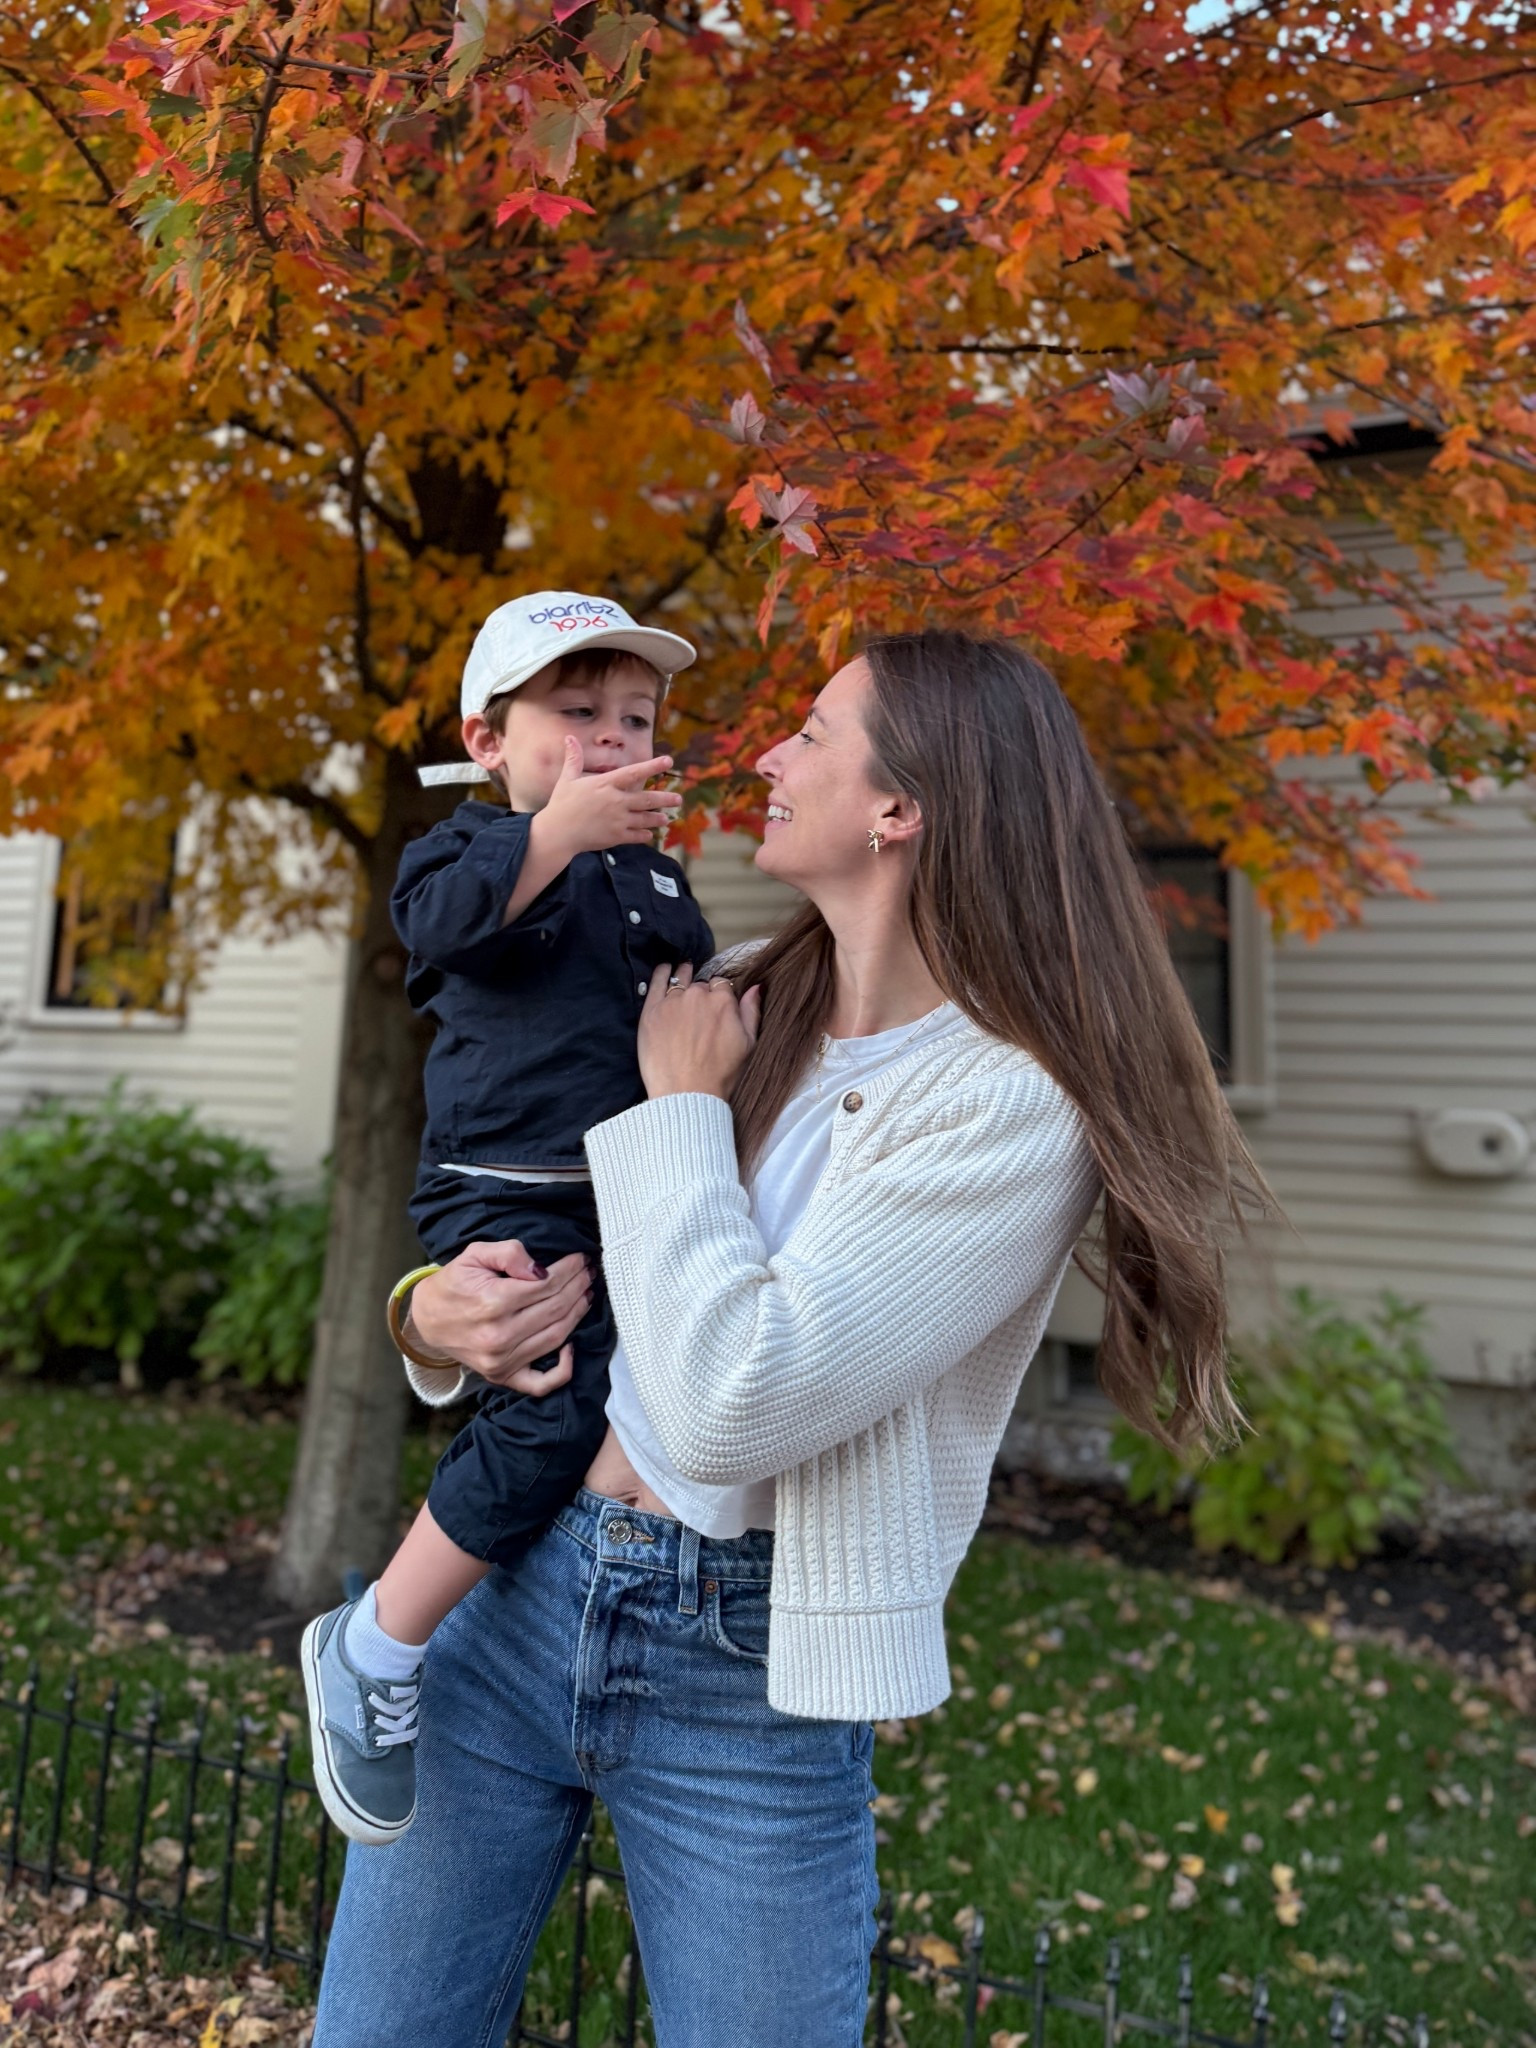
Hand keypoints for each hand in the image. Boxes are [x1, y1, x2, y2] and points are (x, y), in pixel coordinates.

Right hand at [408, 1242, 591, 1393]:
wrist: (428, 1319)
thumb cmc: (455, 1283)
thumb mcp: (475, 1255)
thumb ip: (509, 1253)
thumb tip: (541, 1270)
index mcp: (493, 1302)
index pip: (547, 1285)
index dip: (569, 1270)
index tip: (581, 1259)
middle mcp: (499, 1336)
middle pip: (555, 1309)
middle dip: (577, 1287)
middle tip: (590, 1273)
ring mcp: (501, 1361)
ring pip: (556, 1337)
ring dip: (578, 1314)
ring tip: (587, 1295)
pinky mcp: (502, 1377)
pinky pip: (541, 1383)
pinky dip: (564, 1369)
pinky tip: (573, 1346)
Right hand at [537, 738, 682, 857]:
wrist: (557, 833)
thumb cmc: (561, 805)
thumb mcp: (567, 779)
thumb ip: (574, 759)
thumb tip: (569, 738)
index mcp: (606, 784)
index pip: (635, 772)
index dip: (653, 766)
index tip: (668, 761)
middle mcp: (616, 801)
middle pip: (647, 799)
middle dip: (665, 799)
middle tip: (678, 800)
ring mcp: (618, 820)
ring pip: (645, 818)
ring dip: (657, 818)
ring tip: (667, 819)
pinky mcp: (616, 836)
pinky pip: (636, 836)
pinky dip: (644, 835)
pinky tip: (650, 834)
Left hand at [638, 961, 762, 1100]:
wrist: (687, 1094)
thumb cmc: (721, 1075)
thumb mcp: (748, 1044)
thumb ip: (751, 1011)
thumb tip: (756, 987)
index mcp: (723, 1002)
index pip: (722, 985)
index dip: (719, 994)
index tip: (716, 1004)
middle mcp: (698, 996)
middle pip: (700, 984)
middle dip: (701, 992)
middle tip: (699, 1006)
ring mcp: (673, 1002)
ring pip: (680, 980)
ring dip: (683, 977)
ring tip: (683, 976)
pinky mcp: (652, 1011)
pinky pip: (657, 982)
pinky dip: (662, 973)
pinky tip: (665, 970)